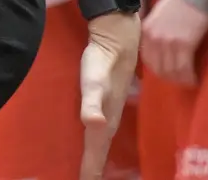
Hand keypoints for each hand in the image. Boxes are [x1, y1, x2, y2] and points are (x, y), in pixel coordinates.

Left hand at [78, 11, 139, 179]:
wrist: (116, 41)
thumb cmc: (102, 62)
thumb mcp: (94, 81)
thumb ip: (92, 102)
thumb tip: (94, 124)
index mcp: (105, 122)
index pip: (96, 153)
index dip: (91, 170)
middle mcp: (109, 121)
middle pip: (99, 152)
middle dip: (94, 169)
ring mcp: (108, 112)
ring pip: (101, 142)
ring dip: (96, 158)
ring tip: (90, 172)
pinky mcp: (105, 103)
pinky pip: (98, 129)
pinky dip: (94, 141)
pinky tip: (92, 142)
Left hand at [141, 0, 207, 85]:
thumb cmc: (178, 2)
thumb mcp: (156, 16)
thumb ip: (153, 32)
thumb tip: (157, 49)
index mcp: (145, 31)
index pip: (146, 58)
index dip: (156, 69)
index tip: (165, 74)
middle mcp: (153, 38)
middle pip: (157, 67)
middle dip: (168, 77)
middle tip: (178, 80)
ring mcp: (167, 42)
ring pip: (171, 70)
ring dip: (179, 79)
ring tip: (187, 81)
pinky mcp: (184, 45)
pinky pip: (184, 68)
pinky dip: (189, 77)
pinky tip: (194, 80)